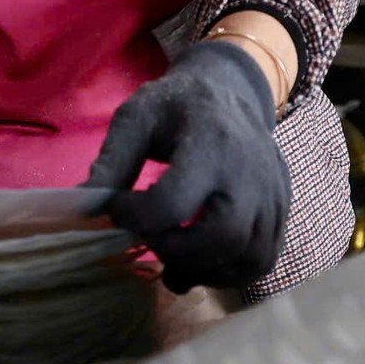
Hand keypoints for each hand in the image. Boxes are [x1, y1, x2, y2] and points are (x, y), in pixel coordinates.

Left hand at [81, 41, 291, 292]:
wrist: (229, 92)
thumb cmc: (176, 106)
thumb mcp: (136, 118)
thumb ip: (112, 161)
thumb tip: (83, 208)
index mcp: (210, 143)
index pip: (173, 202)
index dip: (137, 217)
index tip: (118, 209)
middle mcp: (250, 172)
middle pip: (222, 237)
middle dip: (177, 253)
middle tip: (149, 241)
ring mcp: (273, 193)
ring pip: (249, 257)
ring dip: (205, 271)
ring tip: (172, 261)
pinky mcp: (282, 209)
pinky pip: (264, 258)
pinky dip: (231, 271)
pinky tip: (201, 262)